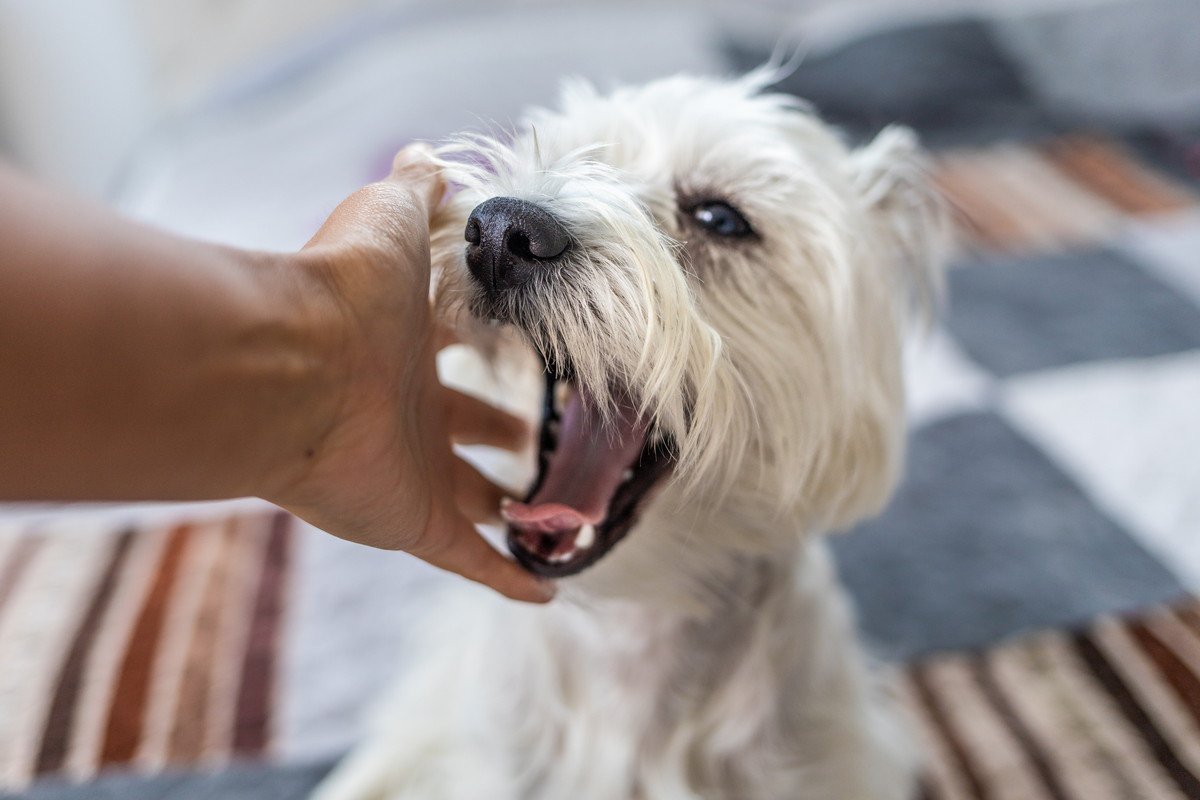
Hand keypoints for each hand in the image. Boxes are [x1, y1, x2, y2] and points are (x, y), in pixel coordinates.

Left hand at [267, 145, 553, 602]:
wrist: (292, 363)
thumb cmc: (344, 287)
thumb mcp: (389, 218)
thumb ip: (415, 191)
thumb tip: (427, 157)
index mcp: (403, 346)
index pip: (450, 347)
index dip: (481, 345)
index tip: (515, 347)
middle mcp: (407, 411)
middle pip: (461, 427)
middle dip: (496, 431)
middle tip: (534, 436)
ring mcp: (412, 472)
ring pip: (471, 498)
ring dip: (505, 506)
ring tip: (549, 510)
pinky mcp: (415, 522)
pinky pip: (472, 561)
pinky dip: (509, 578)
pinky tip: (546, 587)